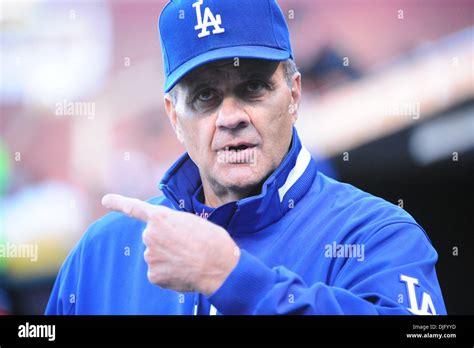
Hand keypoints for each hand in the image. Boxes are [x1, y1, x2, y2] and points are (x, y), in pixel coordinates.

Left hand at [101, 194, 239, 294]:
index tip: (105, 200)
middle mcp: (150, 235)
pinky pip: (158, 273)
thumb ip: (174, 226)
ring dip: (169, 258)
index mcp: (161, 217)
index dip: (118, 203)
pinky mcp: (153, 275)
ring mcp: (150, 256)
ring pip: (156, 256)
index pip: (134, 208)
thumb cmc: (212, 241)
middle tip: (187, 246)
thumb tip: (169, 240)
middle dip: (166, 242)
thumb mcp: (193, 222)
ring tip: (189, 259)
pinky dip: (169, 273)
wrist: (219, 266)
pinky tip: (184, 271)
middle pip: (153, 238)